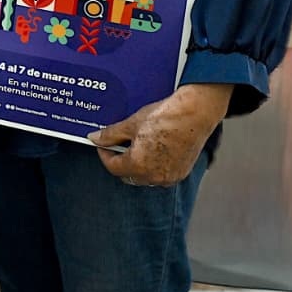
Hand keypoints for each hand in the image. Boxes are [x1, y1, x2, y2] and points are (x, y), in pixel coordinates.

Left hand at [89, 82, 232, 186]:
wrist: (194, 114)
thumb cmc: (166, 117)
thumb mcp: (131, 123)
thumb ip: (111, 134)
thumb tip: (96, 138)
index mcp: (139, 165)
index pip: (113, 168)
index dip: (105, 155)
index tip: (103, 144)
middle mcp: (155, 176)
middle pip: (128, 175)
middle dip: (120, 161)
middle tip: (118, 144)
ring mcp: (170, 177)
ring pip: (145, 177)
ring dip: (137, 165)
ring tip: (137, 145)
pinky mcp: (181, 173)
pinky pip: (161, 175)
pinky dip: (153, 166)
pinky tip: (153, 149)